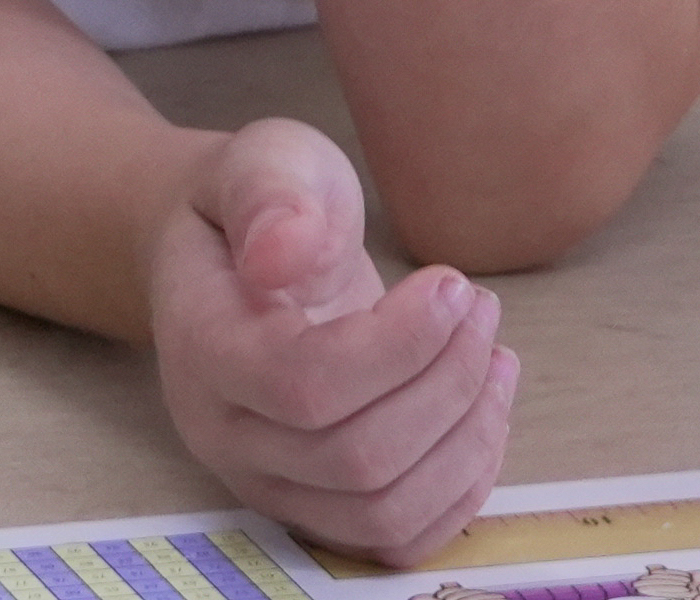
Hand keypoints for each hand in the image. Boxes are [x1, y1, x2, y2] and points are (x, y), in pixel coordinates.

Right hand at [150, 118, 516, 564]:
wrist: (233, 252)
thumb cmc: (258, 200)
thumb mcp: (263, 161)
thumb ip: (270, 197)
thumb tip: (282, 255)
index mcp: (204, 348)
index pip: (304, 385)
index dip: (396, 348)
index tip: (451, 284)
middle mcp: (225, 436)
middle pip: (355, 459)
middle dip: (444, 383)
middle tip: (480, 305)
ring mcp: (268, 484)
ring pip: (382, 511)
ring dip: (464, 438)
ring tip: (496, 354)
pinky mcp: (314, 508)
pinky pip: (395, 539)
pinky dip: (459, 487)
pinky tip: (485, 412)